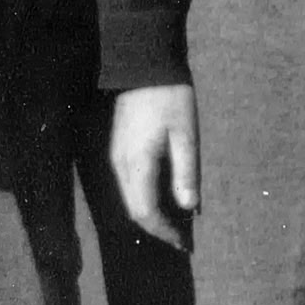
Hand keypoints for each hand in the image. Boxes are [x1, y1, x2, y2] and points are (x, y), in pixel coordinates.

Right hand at [111, 83, 199, 250]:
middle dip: (157, 227)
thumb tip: (188, 208)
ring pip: (128, 198)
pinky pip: (127, 183)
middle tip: (180, 237)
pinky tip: (160, 195)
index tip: (183, 243)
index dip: (164, 231)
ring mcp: (115, 155)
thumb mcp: (185, 134)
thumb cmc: (170, 96)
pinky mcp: (117, 147)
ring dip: (148, 214)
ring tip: (173, 221)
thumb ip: (186, 172)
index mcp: (137, 164)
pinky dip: (142, 197)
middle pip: (134, 210)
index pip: (145, 212)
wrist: (143, 62)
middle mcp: (120, 165)